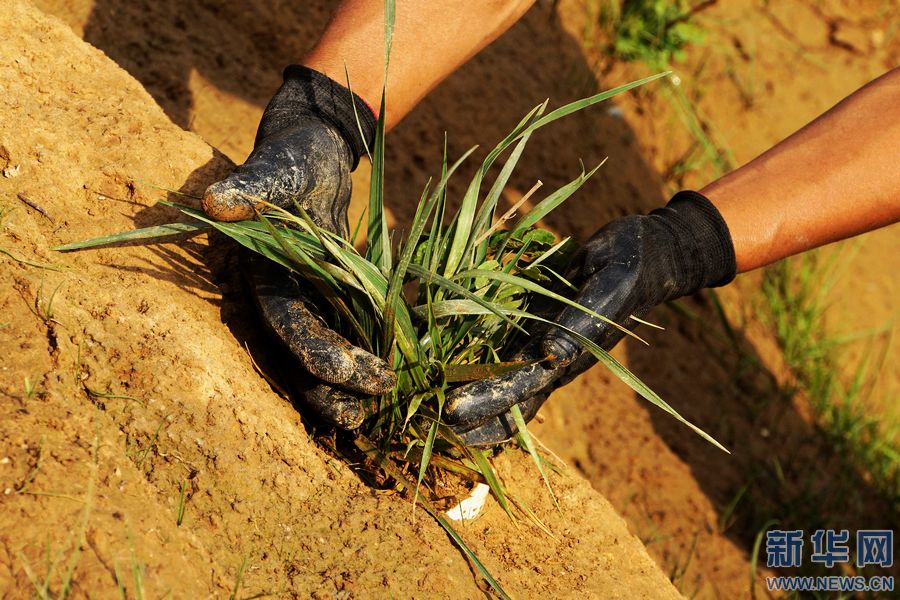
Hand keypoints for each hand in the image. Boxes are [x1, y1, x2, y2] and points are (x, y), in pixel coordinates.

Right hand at [203, 66, 394, 428]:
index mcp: (260, 275)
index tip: (371, 376)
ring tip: (379, 415)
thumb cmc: (292, 157)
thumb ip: (252, 187)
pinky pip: (342, 338)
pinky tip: (392, 379)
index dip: (326, 357)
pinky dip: (361, 361)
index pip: (290, 329)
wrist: (309, 150)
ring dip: (344, 389)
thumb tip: (215, 203)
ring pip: (318, 359)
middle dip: (331, 392)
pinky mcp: (328, 297)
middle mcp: (278, 297)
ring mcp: (303, 301)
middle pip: (299, 360)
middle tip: (368, 419)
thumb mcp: (277, 168)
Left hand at [444, 191, 735, 445]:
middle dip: (472, 413)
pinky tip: (445, 362)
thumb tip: (550, 356)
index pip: (522, 391)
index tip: (450, 412)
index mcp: (569, 358)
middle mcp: (552, 359)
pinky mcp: (535, 322)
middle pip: (508, 401)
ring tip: (428, 403)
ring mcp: (542, 343)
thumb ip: (580, 322)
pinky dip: (474, 360)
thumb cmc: (630, 267)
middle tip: (430, 419)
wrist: (648, 254)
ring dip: (469, 393)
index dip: (486, 404)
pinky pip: (502, 347)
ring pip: (502, 380)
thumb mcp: (609, 286)